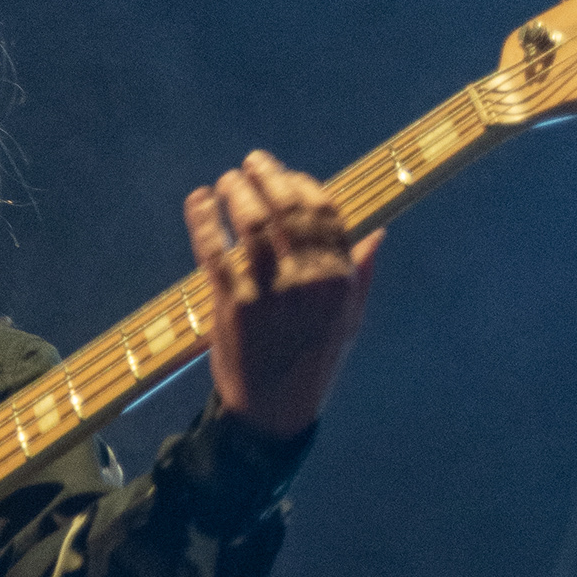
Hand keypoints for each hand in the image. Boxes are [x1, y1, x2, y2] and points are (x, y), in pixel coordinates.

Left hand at [185, 151, 381, 441]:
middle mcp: (308, 281)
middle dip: (267, 176)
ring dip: (236, 192)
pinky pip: (214, 250)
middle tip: (250, 163)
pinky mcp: (233, 304)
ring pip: (251, 223)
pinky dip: (203, 219)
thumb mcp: (348, 322)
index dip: (302, 184)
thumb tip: (378, 234)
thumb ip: (361, 276)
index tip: (286, 174)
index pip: (324, 212)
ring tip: (227, 181)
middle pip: (286, 209)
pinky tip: (198, 200)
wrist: (273, 412)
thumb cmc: (312, 364)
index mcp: (339, 279)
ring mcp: (270, 292)